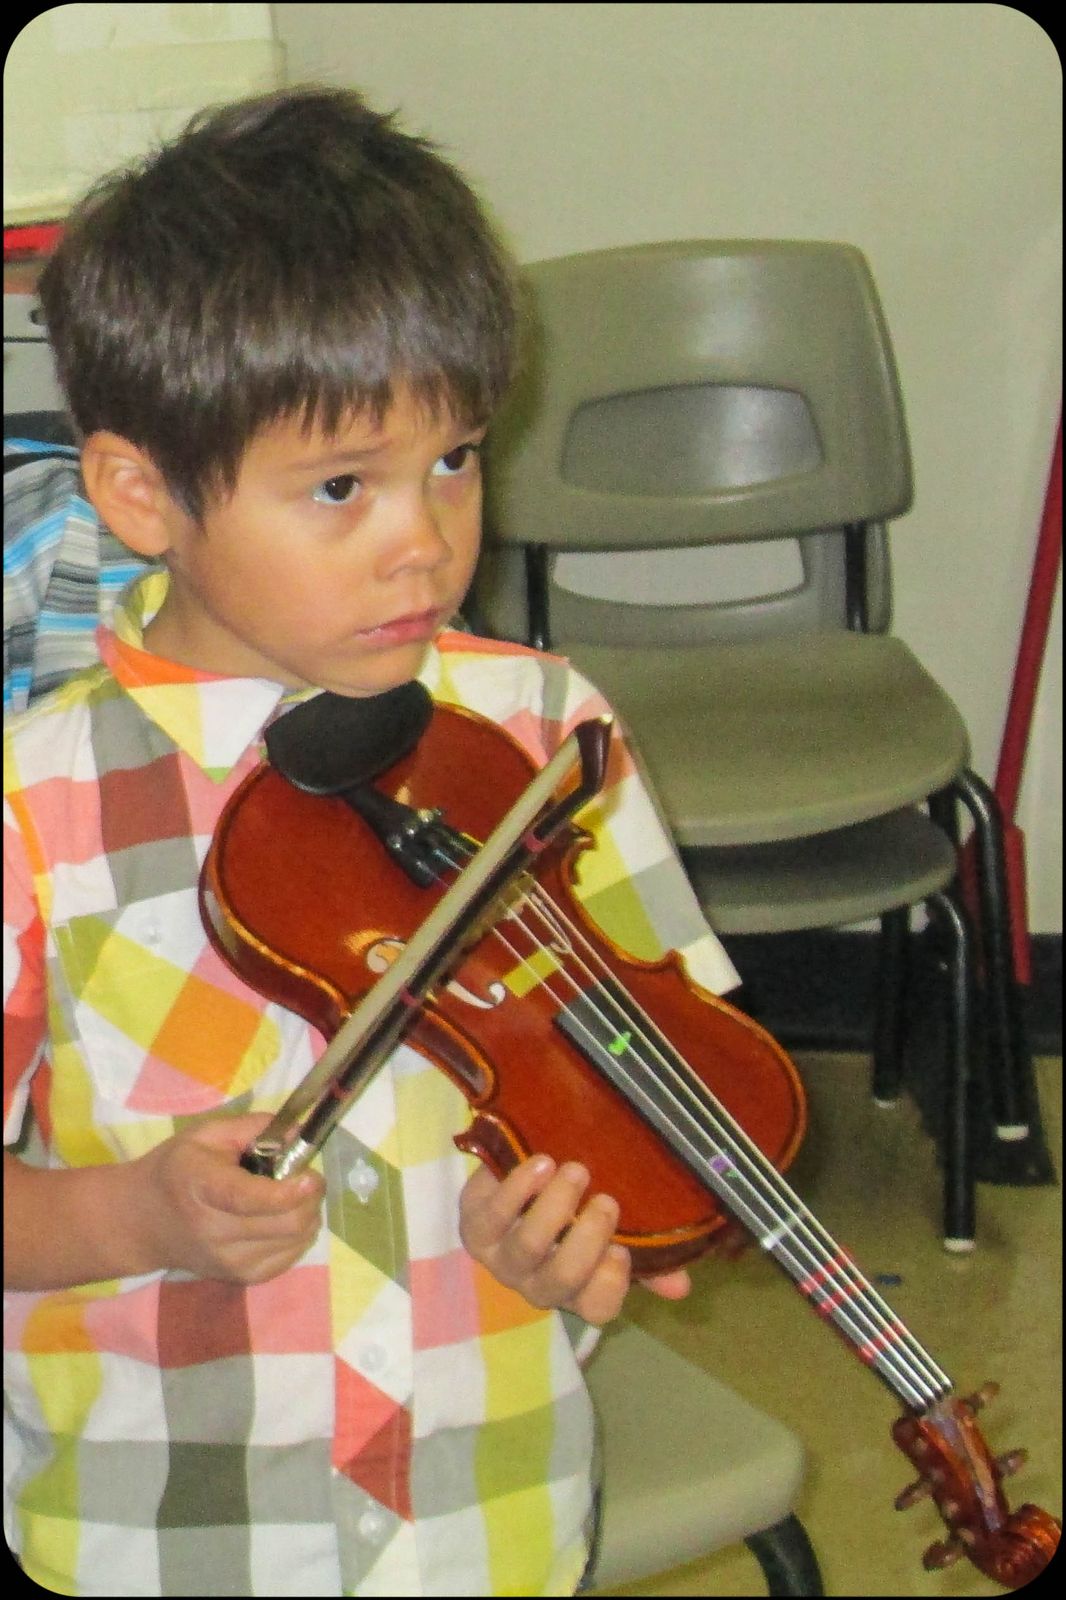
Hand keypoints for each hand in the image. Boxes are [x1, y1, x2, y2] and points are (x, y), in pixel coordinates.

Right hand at [135, 1114, 324, 1283]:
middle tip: (305, 1178)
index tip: (311, 1177)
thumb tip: (299, 1135)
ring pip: (296, 1242)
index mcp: (202, 1187)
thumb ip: (255, 1128)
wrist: (143, 1222)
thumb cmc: (178, 1170)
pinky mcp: (241, 1278)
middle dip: (310, 1197)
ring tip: (291, 1196)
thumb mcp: (207, 1134)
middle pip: (286, 1225)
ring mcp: (228, 1261)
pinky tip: (283, 1218)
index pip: (249, 1199)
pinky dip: (298, 1236)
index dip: (287, 1191)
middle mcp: (214, 1231)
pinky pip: (291, 1258)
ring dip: (308, 1215)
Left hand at [459, 1155, 690, 1324]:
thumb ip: (647, 1258)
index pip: (597, 1308)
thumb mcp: (609, 1232)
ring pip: (527, 1247)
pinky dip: (517, 1189)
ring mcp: (501, 1257)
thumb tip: (682, 1285)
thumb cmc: (570, 1211)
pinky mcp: (474, 1226)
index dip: (609, 1287)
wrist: (512, 1177)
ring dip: (553, 1210)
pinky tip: (540, 1164)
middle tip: (606, 1202)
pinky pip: (493, 1215)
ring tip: (575, 1172)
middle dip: (585, 1242)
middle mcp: (536, 1282)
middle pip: (560, 1280)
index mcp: (576, 1289)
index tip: (622, 1252)